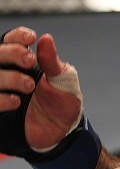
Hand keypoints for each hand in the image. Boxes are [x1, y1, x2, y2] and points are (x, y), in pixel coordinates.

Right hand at [0, 27, 81, 149]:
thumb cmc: (63, 102)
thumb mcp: (63, 81)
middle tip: (29, 61)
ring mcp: (2, 90)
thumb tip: (45, 38)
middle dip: (11, 53)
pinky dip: (1, 99)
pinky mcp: (0, 107)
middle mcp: (9, 72)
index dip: (17, 37)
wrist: (62, 131)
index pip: (11, 41)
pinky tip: (16, 102)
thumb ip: (52, 62)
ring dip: (8, 77)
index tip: (31, 38)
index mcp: (25, 62)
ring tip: (29, 86)